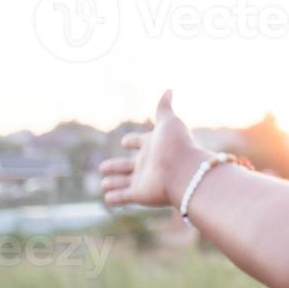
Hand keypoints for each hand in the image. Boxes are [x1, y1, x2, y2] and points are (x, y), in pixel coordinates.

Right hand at [98, 90, 209, 208]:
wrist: (185, 172)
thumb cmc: (177, 145)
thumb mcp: (169, 122)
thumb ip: (164, 107)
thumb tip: (169, 89)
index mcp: (154, 145)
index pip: (140, 141)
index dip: (132, 141)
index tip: (125, 141)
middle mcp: (148, 163)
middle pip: (128, 164)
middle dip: (116, 166)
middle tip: (103, 167)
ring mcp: (143, 180)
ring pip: (124, 182)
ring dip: (114, 183)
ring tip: (103, 184)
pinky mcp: (139, 194)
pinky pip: (123, 197)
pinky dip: (114, 198)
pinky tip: (107, 199)